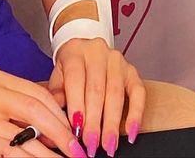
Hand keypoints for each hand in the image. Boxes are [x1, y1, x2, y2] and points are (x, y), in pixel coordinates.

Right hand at [0, 69, 83, 157]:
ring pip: (24, 134)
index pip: (38, 93)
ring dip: (49, 152)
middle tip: (78, 150)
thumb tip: (61, 113)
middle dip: (61, 132)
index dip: (61, 113)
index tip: (77, 130)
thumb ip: (20, 103)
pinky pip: (8, 151)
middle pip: (35, 110)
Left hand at [48, 39, 145, 157]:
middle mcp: (98, 53)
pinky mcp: (131, 71)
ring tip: (108, 145)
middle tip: (91, 144)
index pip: (76, 78)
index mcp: (76, 52)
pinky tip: (131, 132)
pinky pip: (138, 92)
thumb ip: (56, 95)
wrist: (83, 50)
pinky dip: (136, 114)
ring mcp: (117, 61)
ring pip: (116, 93)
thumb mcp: (57, 77)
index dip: (76, 106)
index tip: (76, 130)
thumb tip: (57, 117)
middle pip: (97, 89)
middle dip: (94, 121)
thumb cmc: (69, 69)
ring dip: (112, 123)